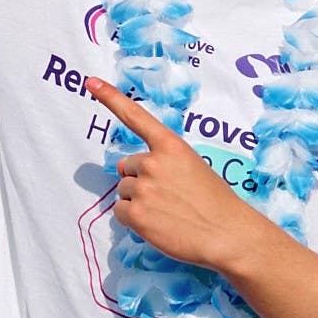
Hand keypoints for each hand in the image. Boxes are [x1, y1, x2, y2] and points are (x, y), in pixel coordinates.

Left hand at [84, 78, 280, 273]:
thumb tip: (129, 172)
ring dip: (138, 202)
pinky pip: (120, 212)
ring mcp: (142, 188)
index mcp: (171, 146)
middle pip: (127, 167)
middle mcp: (153, 162)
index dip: (110, 97)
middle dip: (141, 180)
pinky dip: (134, 220)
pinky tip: (158, 225)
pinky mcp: (135, 214)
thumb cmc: (216, 203)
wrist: (227, 235)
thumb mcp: (194, 168)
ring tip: (167, 213)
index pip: (136, 117)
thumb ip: (164, 162)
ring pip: (123, 191)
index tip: (90, 82)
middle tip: (168, 198)